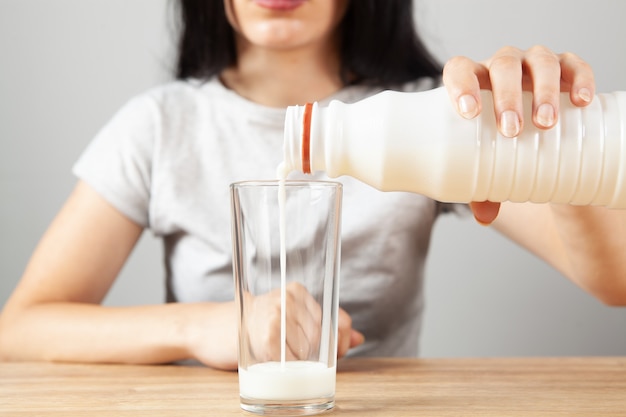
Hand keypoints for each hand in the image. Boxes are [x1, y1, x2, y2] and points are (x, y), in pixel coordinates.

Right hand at [245, 282, 362, 361]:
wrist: (227, 325)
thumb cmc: (270, 322)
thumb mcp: (297, 316)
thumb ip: (330, 325)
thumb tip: (359, 339)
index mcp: (298, 291)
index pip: (335, 318)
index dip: (341, 339)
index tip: (336, 349)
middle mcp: (288, 299)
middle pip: (320, 336)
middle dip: (316, 351)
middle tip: (299, 352)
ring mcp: (277, 316)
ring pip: (307, 349)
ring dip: (300, 359)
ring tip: (284, 352)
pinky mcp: (268, 336)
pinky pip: (292, 360)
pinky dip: (287, 365)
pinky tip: (277, 357)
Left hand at [442, 46, 595, 223]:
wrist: (536, 134)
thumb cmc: (501, 143)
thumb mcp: (489, 162)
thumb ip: (482, 187)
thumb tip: (484, 218)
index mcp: (473, 83)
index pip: (460, 70)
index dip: (461, 84)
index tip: (468, 113)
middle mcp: (502, 67)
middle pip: (503, 66)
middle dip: (507, 96)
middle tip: (512, 130)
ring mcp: (534, 64)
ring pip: (539, 62)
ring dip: (543, 89)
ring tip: (546, 123)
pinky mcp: (566, 68)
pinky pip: (574, 64)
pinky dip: (580, 78)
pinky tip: (582, 100)